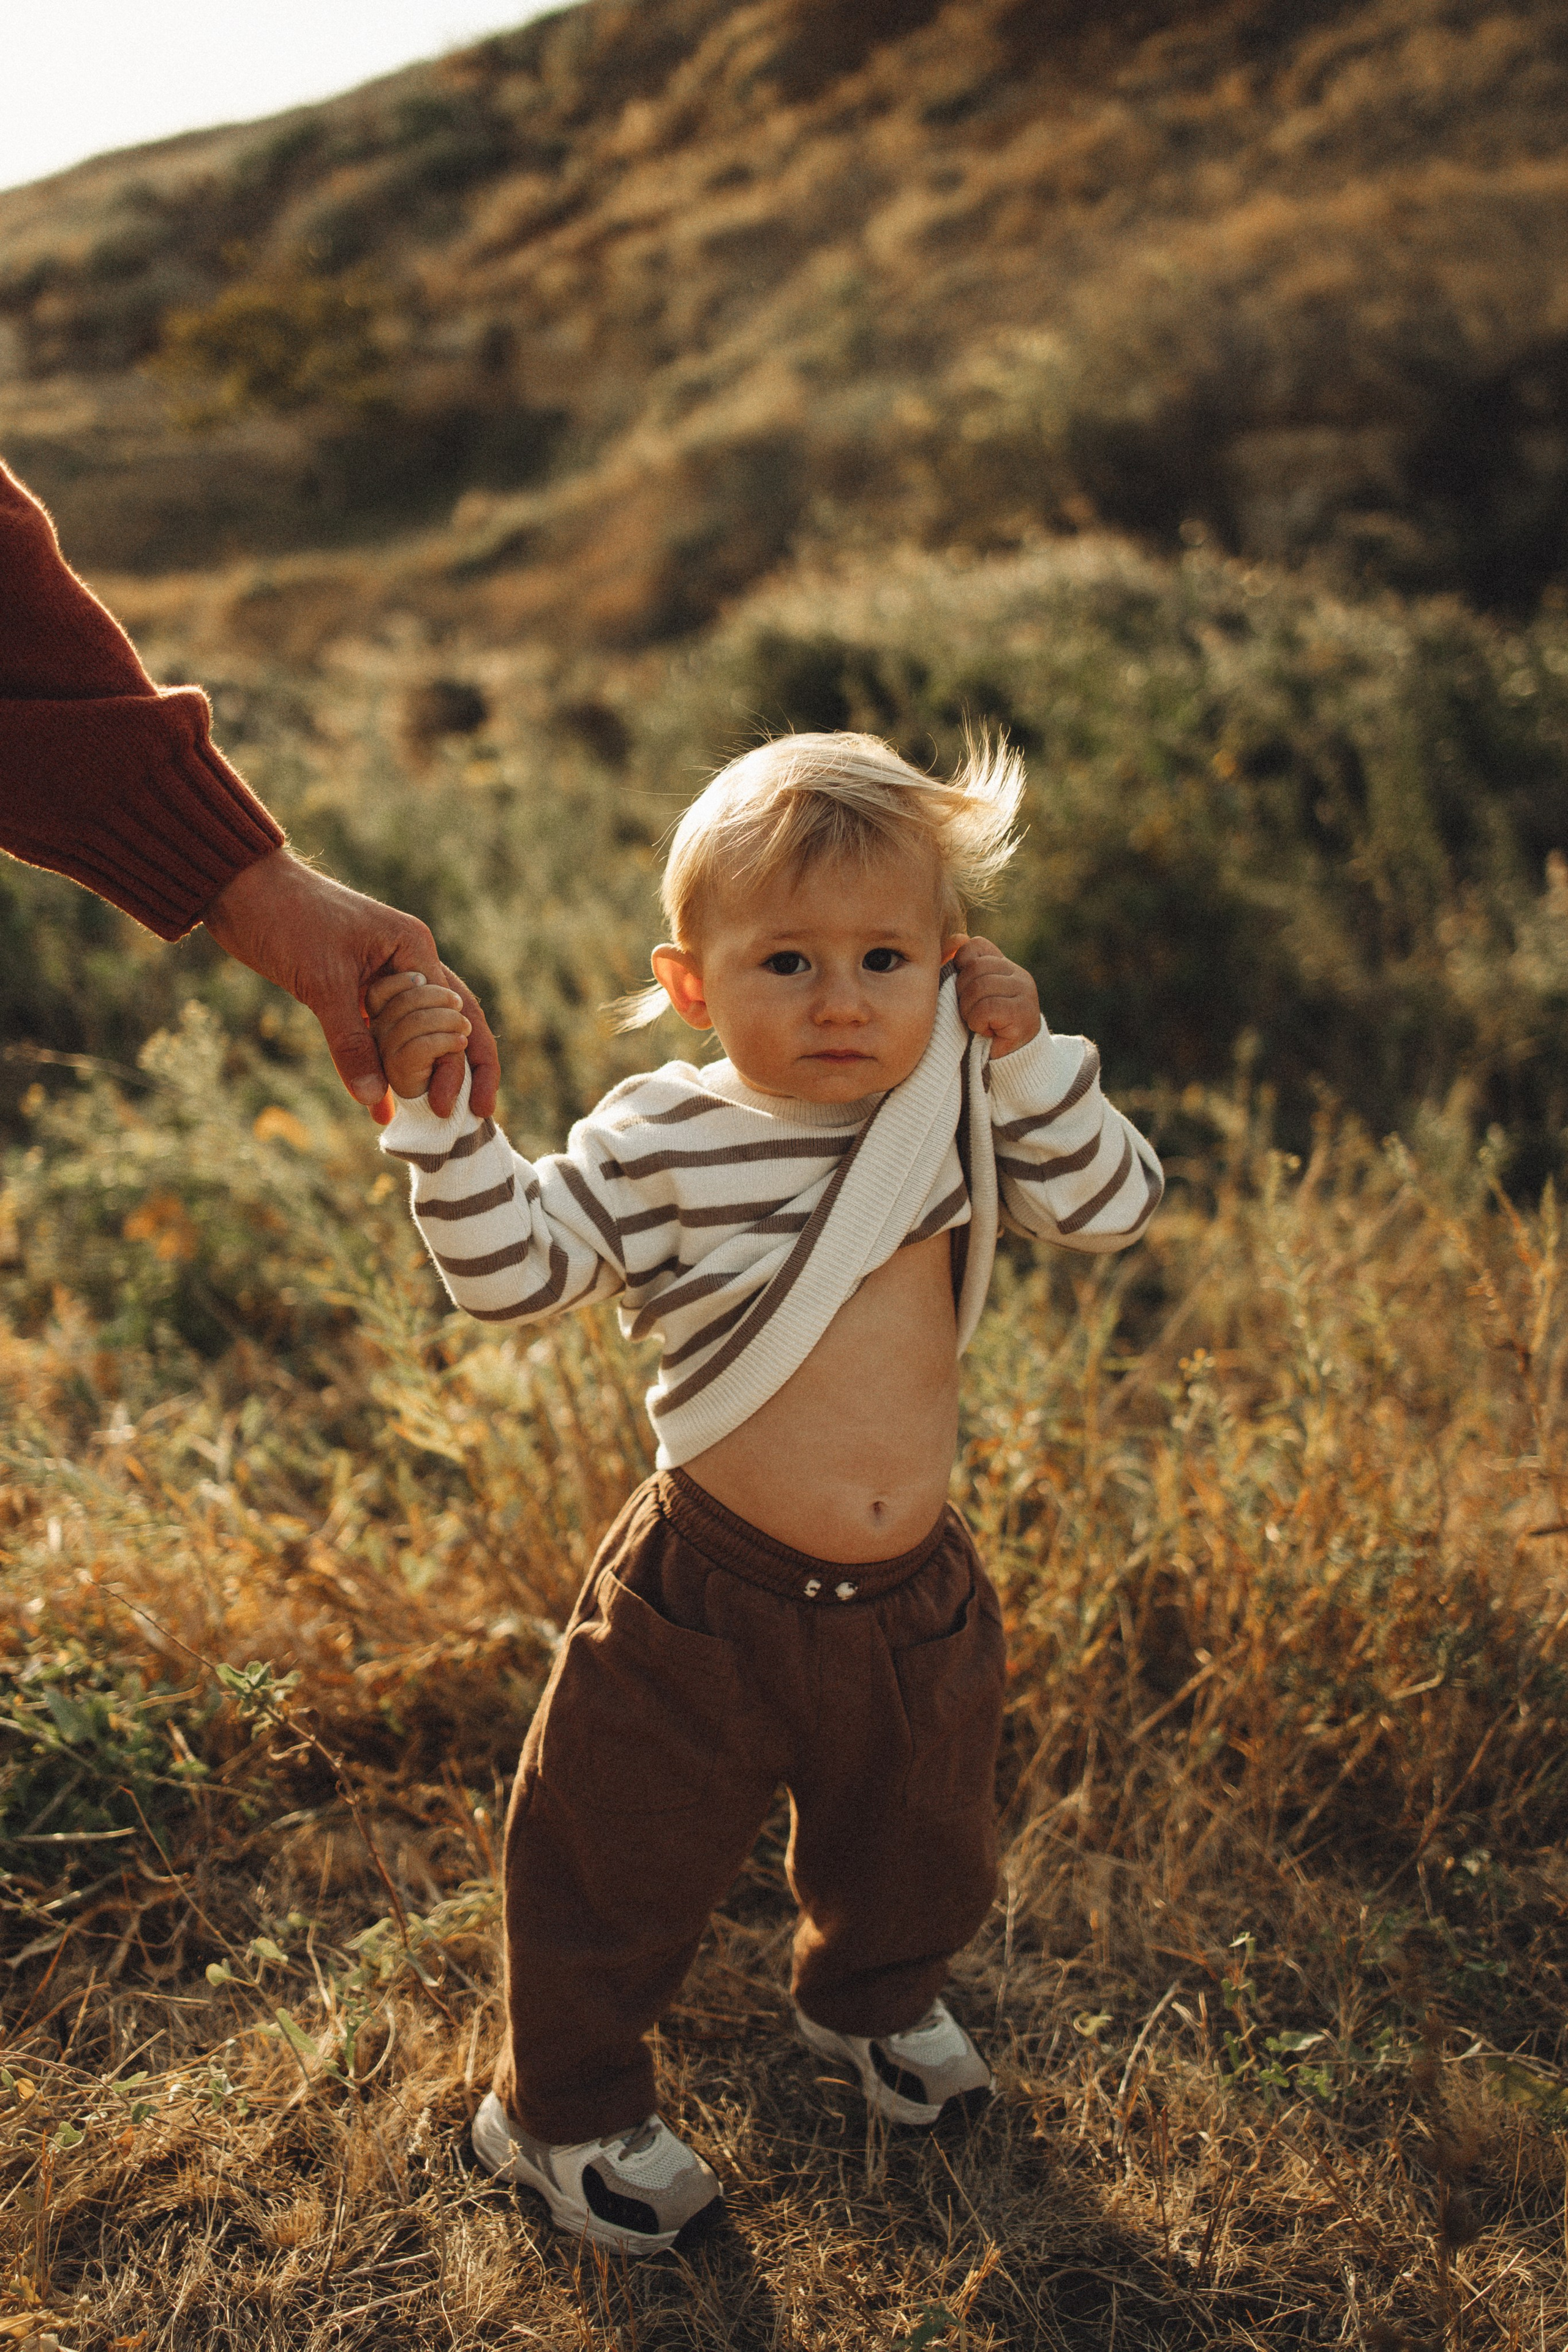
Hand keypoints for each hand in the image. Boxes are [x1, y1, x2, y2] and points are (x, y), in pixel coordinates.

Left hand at [203, 849, 498, 1123]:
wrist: (241, 889)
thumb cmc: (287, 918)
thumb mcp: (322, 982)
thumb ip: (351, 1042)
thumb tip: (374, 1100)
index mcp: (414, 949)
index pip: (454, 1014)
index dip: (459, 1064)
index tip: (446, 1106)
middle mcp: (409, 962)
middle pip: (452, 1022)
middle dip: (461, 1070)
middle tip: (468, 1115)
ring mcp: (384, 977)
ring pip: (417, 1032)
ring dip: (424, 1071)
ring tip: (434, 1115)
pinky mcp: (355, 990)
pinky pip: (380, 1034)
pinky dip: (383, 1066)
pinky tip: (381, 1105)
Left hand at [952, 935, 1041, 1057]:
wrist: (1009, 1062)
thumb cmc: (982, 1027)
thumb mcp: (968, 994)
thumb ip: (959, 967)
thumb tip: (955, 939)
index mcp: (1004, 965)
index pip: (976, 945)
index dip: (961, 966)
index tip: (963, 990)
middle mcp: (1019, 974)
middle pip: (974, 969)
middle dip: (962, 995)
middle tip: (970, 1013)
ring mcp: (1025, 992)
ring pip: (979, 988)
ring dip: (969, 1012)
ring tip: (979, 1024)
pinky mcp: (1025, 1014)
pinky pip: (987, 1009)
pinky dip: (979, 1023)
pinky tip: (988, 1031)